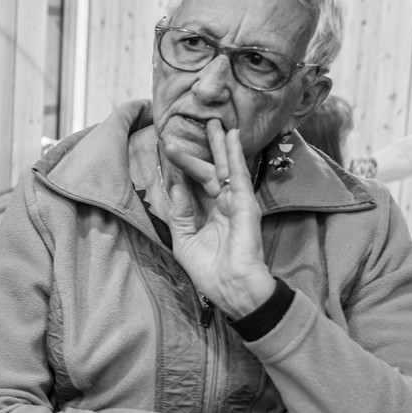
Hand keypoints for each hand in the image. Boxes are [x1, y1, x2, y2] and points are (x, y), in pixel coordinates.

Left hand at [163, 123, 275, 317]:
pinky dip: (234, 156)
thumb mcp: (184, 241)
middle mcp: (223, 206)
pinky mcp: (245, 205)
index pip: (193, 184)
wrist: (231, 289)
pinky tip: (230, 138)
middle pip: (209, 170)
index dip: (181, 167)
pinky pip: (239, 176)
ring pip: (224, 168)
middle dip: (199, 149)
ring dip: (218, 145)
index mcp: (208, 214)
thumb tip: (174, 186)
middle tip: (189, 128)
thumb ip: (179, 214)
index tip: (166, 149)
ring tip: (213, 122)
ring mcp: (235, 204)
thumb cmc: (210, 271)